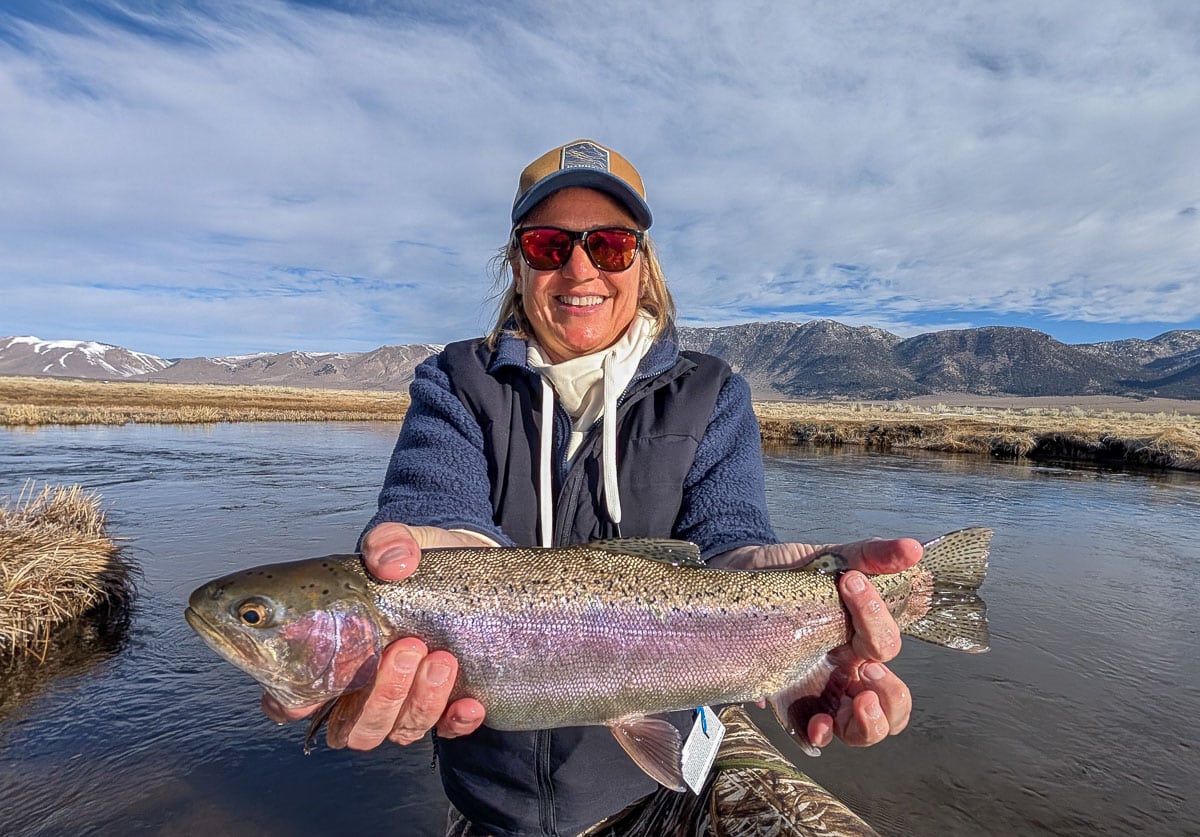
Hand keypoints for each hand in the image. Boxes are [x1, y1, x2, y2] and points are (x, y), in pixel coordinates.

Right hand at [261, 522, 488, 748]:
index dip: (295, 706)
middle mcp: (366, 691)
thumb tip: (390, 564)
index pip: (294, 701)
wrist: (469, 572)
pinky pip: (447, 731)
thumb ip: (388, 544)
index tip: (316, 691)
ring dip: (420, 702)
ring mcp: (406, 704)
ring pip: (400, 730)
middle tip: (407, 648)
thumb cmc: (418, 566)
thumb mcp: (402, 544)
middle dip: (383, 694)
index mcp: (336, 657)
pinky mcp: (447, 707)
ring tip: (440, 659)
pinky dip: (456, 723)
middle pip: (356, 726)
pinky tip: (468, 704)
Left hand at [713, 537, 921, 748]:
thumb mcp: (826, 557)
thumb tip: (912, 549)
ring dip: (869, 724)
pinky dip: (821, 735)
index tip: (850, 582)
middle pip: (890, 703)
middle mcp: (845, 670)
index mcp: (859, 638)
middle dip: (891, 696)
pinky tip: (817, 725)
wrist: (733, 575)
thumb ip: (868, 554)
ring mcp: (818, 690)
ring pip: (860, 729)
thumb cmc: (783, 572)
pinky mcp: (786, 702)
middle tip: (871, 672)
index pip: (885, 644)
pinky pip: (811, 733)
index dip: (875, 618)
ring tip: (859, 705)